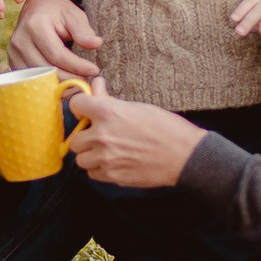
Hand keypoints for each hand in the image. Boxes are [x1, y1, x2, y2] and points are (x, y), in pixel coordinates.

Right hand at [8, 0, 103, 77]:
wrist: (36, 7)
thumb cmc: (58, 12)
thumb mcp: (73, 15)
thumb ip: (83, 30)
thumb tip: (96, 43)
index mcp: (35, 25)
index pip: (57, 54)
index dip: (77, 66)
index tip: (94, 70)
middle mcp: (20, 40)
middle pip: (46, 70)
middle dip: (69, 78)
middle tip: (86, 80)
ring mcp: (13, 52)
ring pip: (38, 79)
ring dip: (59, 85)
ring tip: (76, 82)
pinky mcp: (12, 62)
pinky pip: (31, 80)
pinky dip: (47, 85)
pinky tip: (62, 83)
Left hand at [67, 89, 206, 187]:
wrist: (185, 156)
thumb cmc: (166, 128)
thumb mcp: (137, 107)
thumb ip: (109, 99)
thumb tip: (95, 84)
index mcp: (108, 113)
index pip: (76, 105)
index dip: (82, 108)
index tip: (88, 112)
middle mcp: (102, 136)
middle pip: (75, 139)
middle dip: (85, 136)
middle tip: (99, 135)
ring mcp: (106, 158)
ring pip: (81, 159)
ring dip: (91, 155)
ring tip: (106, 151)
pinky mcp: (113, 176)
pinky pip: (92, 174)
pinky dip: (99, 169)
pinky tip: (113, 162)